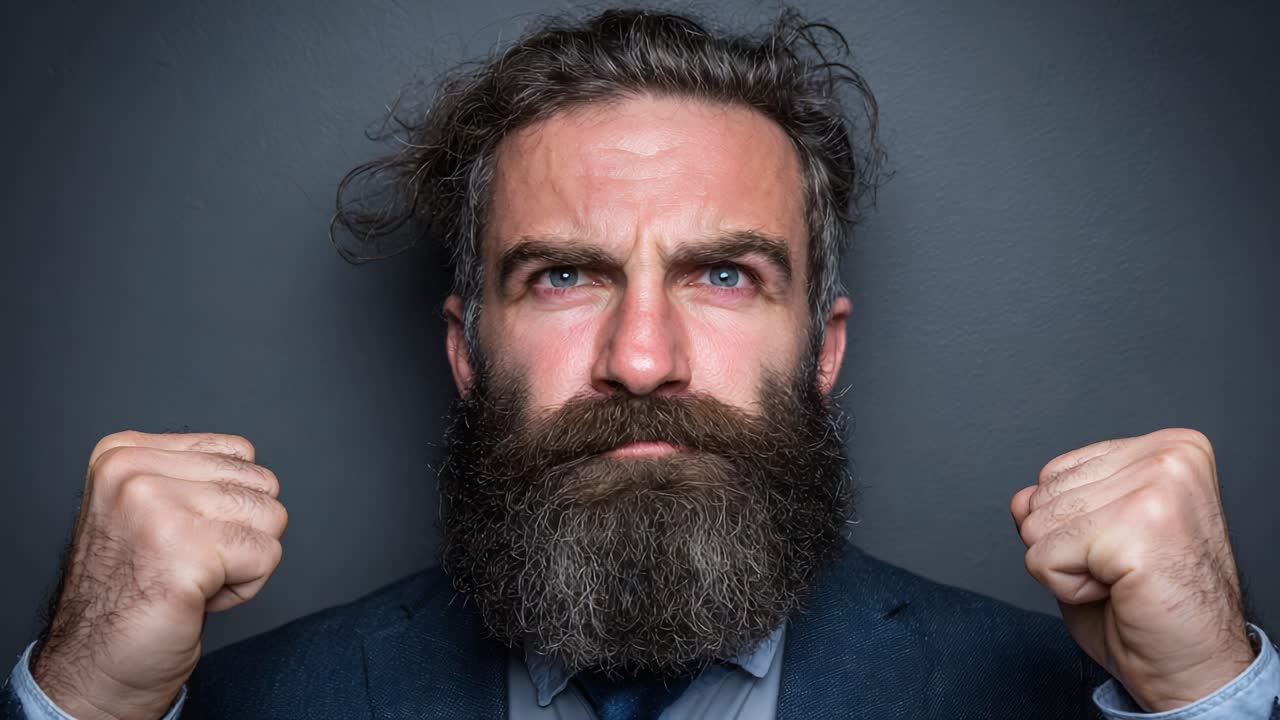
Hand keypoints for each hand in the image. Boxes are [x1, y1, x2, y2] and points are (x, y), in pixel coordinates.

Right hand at [31, 431, 287, 719]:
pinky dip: (245, 587)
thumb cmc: (131, 594)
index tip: (178, 539)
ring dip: (243, 560)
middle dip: (240, 532)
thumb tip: (254, 472)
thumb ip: (192, 477)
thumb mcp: (147, 509)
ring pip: (270, 517)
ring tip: (191, 579)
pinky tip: (196, 598)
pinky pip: (267, 555)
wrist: (97, 666)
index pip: (238, 452)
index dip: (226, 505)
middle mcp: (133, 472)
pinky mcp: (186, 550)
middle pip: (260, 483)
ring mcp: (157, 508)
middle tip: (186, 564)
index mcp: (122, 453)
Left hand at [1010, 427, 1254, 711]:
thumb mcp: (1096, 540)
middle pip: (1043, 495)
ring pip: (1038, 526)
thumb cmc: (1154, 610)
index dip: (1073, 526)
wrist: (1195, 669)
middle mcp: (1169, 458)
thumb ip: (1058, 507)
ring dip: (1069, 568)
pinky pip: (1044, 558)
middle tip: (1123, 572)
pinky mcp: (1136, 528)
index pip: (1057, 471)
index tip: (1126, 551)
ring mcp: (1156, 488)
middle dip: (1068, 547)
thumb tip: (1020, 500)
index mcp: (1168, 449)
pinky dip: (1069, 589)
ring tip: (1122, 581)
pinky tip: (1119, 593)